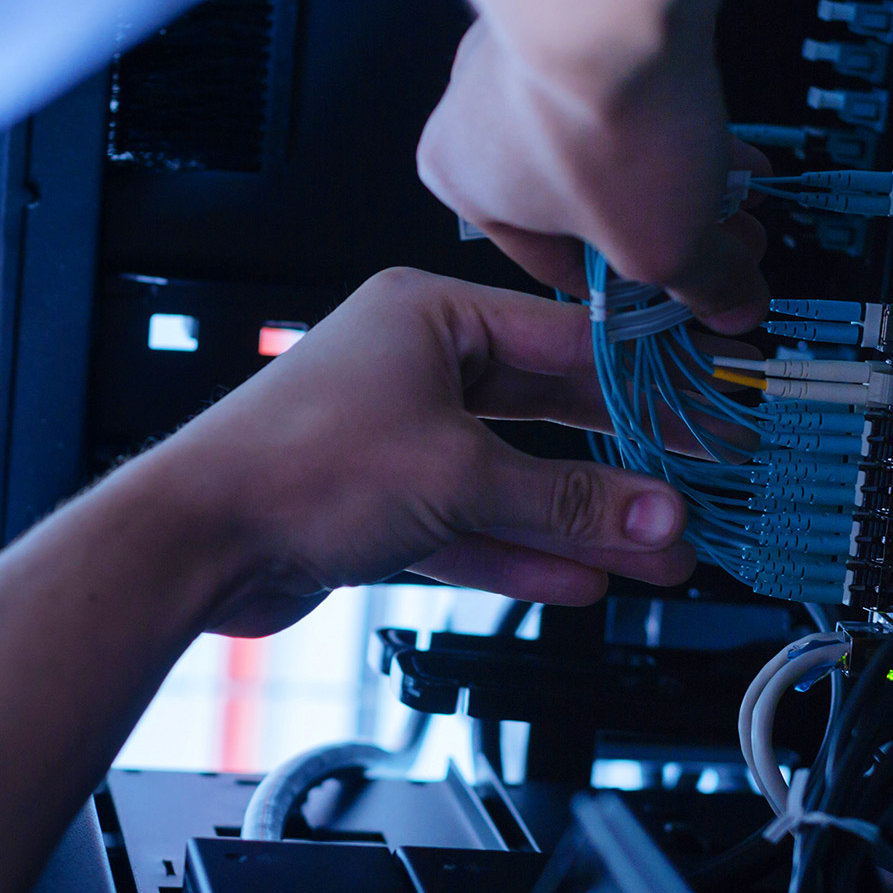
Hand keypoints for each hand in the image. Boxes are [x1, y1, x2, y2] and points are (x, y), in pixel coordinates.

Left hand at [140, 269, 696, 635]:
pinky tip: (584, 577)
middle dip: (621, 463)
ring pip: (514, 478)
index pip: (565, 339)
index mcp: (429, 316)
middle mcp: (412, 366)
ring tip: (655, 552)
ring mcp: (397, 437)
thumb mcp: (458, 475)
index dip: (643, 380)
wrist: (190, 544)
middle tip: (691, 488)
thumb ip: (569, 501)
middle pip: (546, 412)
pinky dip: (524, 550)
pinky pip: (474, 524)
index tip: (702, 407)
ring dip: (583, 519)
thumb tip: (655, 513)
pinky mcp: (381, 503)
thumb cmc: (289, 467)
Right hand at [404, 0, 767, 332]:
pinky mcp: (577, 3)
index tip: (674, 298)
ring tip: (742, 193)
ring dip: (676, 172)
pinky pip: (630, 83)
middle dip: (663, 227)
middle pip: (587, 198)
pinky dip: (675, 113)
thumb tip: (732, 303)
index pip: (550, 262)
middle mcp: (475, 111)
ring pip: (610, 138)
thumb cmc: (598, 127)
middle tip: (723, 247)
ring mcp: (522, 46)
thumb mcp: (663, 247)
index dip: (628, 290)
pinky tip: (730, 136)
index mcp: (463, 183)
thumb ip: (701, 284)